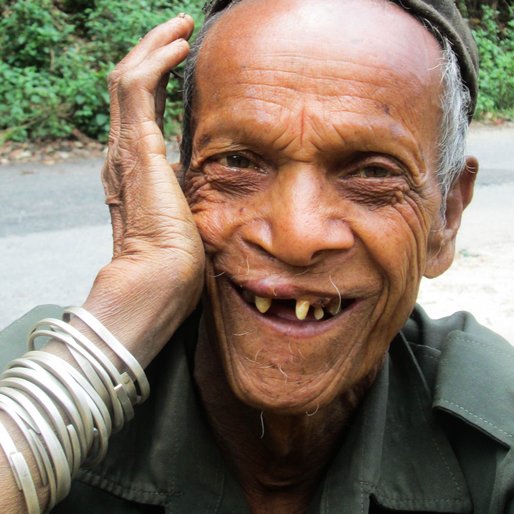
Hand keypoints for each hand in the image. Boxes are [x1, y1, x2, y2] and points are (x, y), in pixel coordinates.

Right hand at [84, 15, 204, 365]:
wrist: (161, 282)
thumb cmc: (179, 259)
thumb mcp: (187, 212)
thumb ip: (188, 187)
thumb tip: (207, 175)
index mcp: (136, 168)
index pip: (142, 110)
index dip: (159, 78)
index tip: (183, 57)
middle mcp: (123, 154)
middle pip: (130, 86)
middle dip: (153, 51)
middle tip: (179, 29)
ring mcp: (125, 150)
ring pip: (128, 78)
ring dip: (153, 46)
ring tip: (180, 26)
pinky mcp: (136, 149)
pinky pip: (137, 88)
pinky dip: (155, 61)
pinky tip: (180, 45)